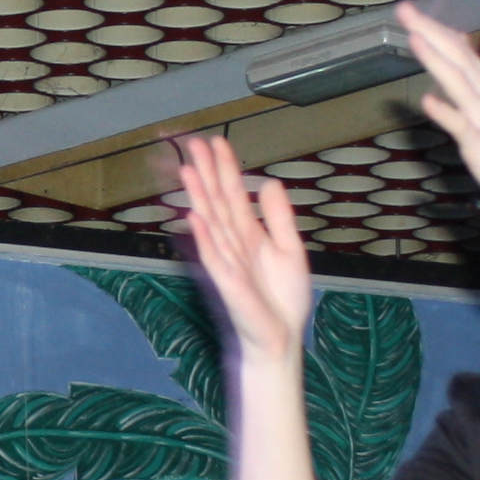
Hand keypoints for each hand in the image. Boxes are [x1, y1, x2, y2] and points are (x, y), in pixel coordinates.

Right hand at [165, 131, 309, 361]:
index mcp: (249, 234)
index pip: (234, 194)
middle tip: (194, 143)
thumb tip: (269, 183)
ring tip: (189, 169)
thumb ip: (280, 218)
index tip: (217, 142)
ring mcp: (227, 261)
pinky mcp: (228, 282)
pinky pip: (214, 256)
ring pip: (211, 222)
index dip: (225, 168)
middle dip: (207, 172)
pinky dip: (204, 236)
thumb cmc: (282, 300)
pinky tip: (196, 215)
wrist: (281, 337)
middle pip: (217, 201)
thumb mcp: (291, 250)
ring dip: (199, 196)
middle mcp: (233, 243)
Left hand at [394, 3, 479, 230]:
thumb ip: (469, 101)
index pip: (463, 54)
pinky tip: (427, 99)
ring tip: (413, 35)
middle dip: (431, 31)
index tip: (416, 14)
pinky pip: (462, 126)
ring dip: (436, 58)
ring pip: (459, 82)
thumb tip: (439, 91)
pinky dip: (445, 111)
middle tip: (404, 9)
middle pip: (458, 58)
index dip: (439, 32)